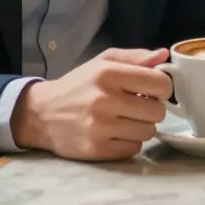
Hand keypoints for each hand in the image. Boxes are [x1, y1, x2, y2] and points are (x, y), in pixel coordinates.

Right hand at [9, 47, 171, 160]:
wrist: (40, 113)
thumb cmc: (78, 85)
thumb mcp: (103, 62)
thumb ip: (136, 57)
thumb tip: (164, 54)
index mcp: (108, 73)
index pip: (160, 84)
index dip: (162, 88)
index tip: (152, 90)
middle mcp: (104, 100)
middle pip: (158, 112)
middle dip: (152, 109)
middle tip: (137, 106)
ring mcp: (99, 127)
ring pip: (148, 132)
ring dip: (141, 126)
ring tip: (125, 119)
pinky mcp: (95, 150)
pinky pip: (133, 149)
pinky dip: (129, 142)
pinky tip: (115, 132)